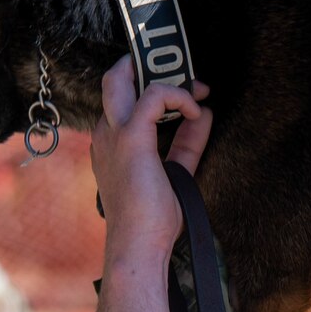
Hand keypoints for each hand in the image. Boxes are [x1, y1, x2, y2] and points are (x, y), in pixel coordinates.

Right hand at [90, 57, 212, 265]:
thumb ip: (188, 142)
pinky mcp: (130, 138)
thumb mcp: (176, 171)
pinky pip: (153, 96)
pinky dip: (178, 96)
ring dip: (164, 75)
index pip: (127, 99)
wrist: (139, 244)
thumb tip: (204, 114)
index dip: (160, 89)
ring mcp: (113, 134)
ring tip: (195, 89)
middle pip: (115, 79)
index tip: (193, 97)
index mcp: (112, 141)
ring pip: (122, 78)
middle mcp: (106, 133)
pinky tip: (196, 112)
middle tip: (189, 79)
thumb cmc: (154, 217)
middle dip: (150, 67)